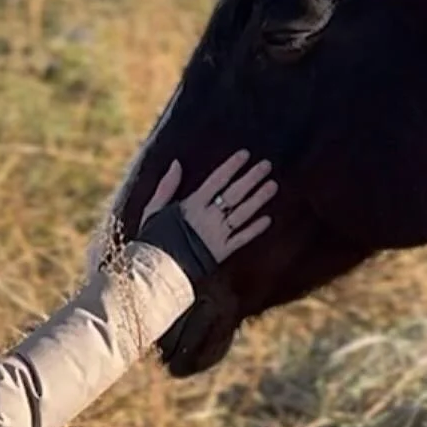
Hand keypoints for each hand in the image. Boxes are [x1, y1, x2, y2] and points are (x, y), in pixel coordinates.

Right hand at [139, 150, 275, 263]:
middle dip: (251, 178)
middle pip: (234, 194)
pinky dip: (254, 230)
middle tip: (267, 165)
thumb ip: (166, 186)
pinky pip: (242, 239)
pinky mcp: (221, 252)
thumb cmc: (153, 239)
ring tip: (273, 185)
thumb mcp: (154, 209)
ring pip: (242, 214)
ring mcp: (217, 235)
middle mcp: (208, 218)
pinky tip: (268, 219)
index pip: (216, 181)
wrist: (155, 271)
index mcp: (192, 205)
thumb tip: (176, 163)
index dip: (231, 167)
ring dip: (258, 199)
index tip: (245, 154)